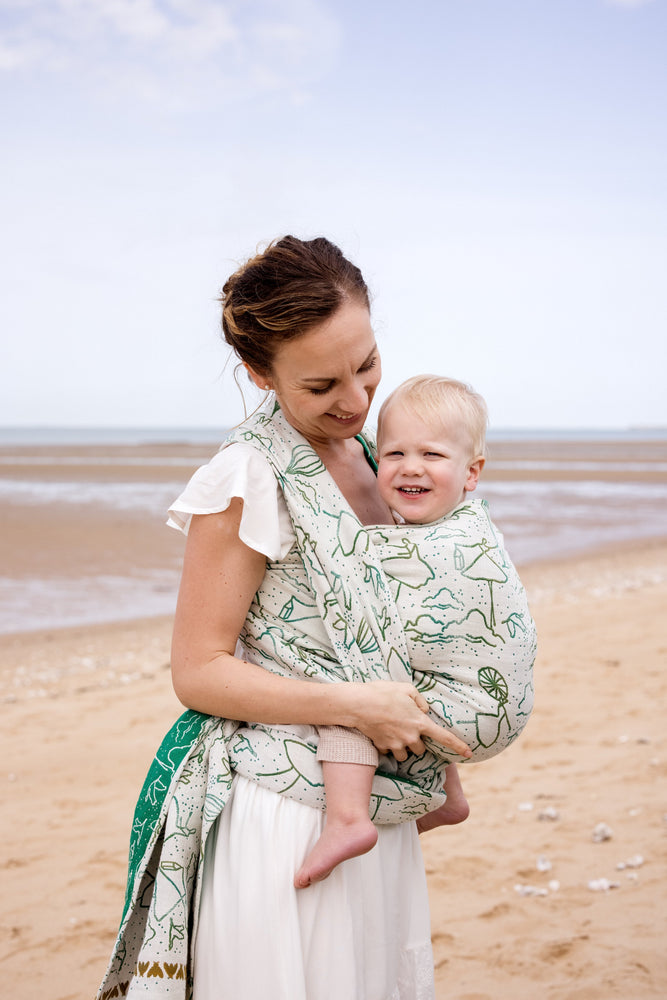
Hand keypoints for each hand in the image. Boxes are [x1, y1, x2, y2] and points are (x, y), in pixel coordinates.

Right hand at [344, 681, 471, 761]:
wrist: (359, 704)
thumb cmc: (384, 693)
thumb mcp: (407, 689)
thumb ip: (420, 700)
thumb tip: (423, 711)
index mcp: (420, 722)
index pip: (444, 737)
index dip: (458, 746)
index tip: (469, 754)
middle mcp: (410, 737)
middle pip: (420, 749)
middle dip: (416, 742)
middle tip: (406, 728)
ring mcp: (396, 744)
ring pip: (405, 754)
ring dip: (402, 746)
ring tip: (392, 731)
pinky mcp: (383, 747)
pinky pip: (389, 751)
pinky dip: (387, 745)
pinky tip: (381, 732)